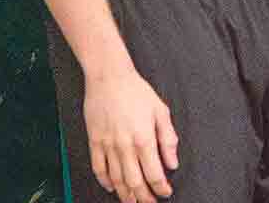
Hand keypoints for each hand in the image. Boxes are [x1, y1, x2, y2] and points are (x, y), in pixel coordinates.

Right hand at [83, 65, 177, 201]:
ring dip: (126, 195)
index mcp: (144, 138)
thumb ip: (168, 139)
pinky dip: (105, 182)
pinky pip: (98, 169)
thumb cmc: (136, 91)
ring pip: (116, 180)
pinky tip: (112, 188)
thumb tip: (172, 162)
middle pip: (135, 182)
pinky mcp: (95, 142)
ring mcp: (108, 145)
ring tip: (133, 202)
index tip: (165, 192)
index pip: (154, 173)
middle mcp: (125, 146)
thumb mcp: (161, 111)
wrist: (109, 77)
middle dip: (144, 197)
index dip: (161, 188)